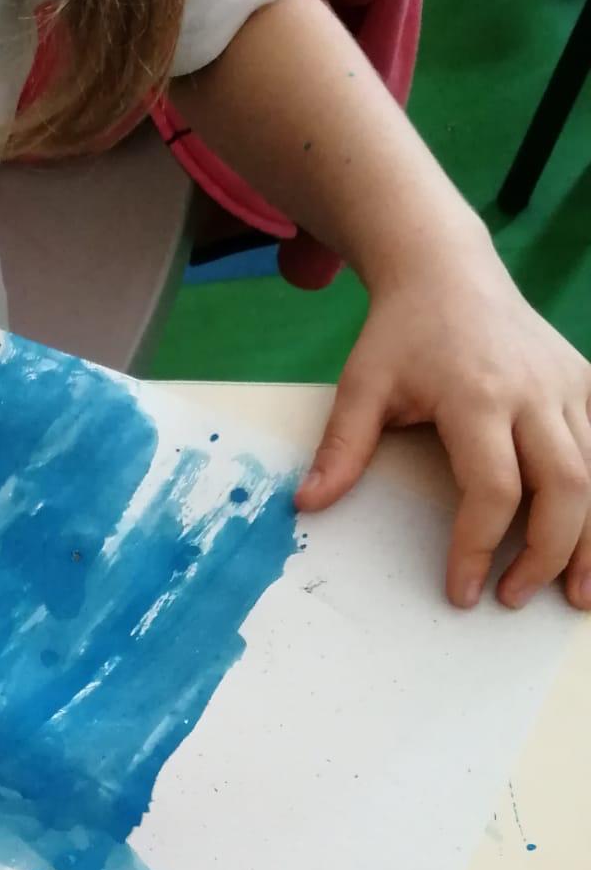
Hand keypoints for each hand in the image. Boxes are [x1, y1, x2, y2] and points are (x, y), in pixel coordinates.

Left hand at [298, 245, 590, 610]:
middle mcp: (534, 392)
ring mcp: (568, 387)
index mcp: (477, 395)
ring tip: (577, 595)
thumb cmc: (402, 333)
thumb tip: (308, 503)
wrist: (447, 271)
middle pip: (565, 486)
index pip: (493, 487)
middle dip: (547, 553)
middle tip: (515, 599)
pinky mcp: (585, 384)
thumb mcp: (361, 384)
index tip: (461, 590)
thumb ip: (341, 447)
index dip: (479, 546)